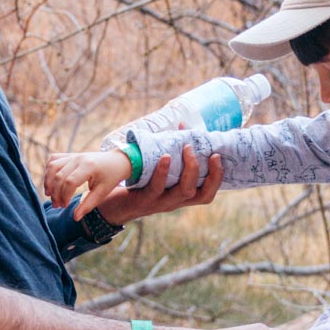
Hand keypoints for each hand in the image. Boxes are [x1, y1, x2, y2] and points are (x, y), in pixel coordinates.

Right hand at [44, 149, 130, 218]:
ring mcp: (73, 155)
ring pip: (52, 166)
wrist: (117, 161)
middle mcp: (79, 158)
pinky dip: (49, 171)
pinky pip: (53, 160)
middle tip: (57, 206)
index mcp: (89, 167)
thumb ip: (88, 204)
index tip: (64, 206)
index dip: (64, 196)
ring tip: (49, 195)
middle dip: (55, 193)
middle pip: (59, 176)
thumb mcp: (102, 193)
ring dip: (48, 182)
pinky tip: (51, 182)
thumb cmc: (111, 178)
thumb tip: (75, 218)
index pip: (70, 182)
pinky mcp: (70, 155)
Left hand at [96, 146, 223, 226]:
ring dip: (190, 169)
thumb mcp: (159, 171)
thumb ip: (172, 152)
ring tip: (187, 148)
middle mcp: (175, 202)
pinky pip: (156, 188)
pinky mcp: (144, 200)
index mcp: (181, 196)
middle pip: (202, 195)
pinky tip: (164, 157)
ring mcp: (160, 203)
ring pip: (183, 191)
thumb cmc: (139, 182)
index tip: (218, 156)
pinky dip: (162, 172)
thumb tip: (182, 125)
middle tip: (211, 154)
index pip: (207, 193)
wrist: (111, 205)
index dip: (218, 178)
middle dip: (211, 174)